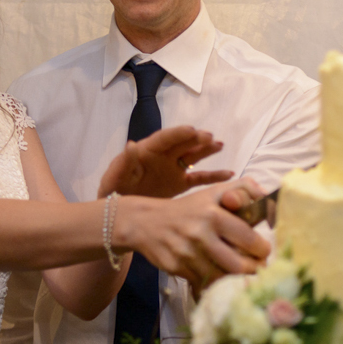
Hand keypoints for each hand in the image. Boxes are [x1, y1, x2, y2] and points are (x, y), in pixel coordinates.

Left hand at [97, 126, 231, 199]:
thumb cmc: (113, 191)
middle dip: (196, 139)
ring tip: (220, 144)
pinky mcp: (180, 184)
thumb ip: (123, 162)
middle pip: (182, 143)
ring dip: (206, 150)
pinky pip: (199, 178)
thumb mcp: (114, 178)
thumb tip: (131, 144)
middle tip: (210, 137)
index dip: (178, 134)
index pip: (164, 138)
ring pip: (193, 156)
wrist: (118, 213)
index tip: (192, 130)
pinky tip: (229, 175)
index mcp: (147, 151)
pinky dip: (213, 176)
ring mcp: (173, 169)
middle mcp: (163, 156)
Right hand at [113, 178, 270, 288]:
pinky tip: (219, 276)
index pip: (249, 239)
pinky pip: (203, 283)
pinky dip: (214, 282)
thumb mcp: (213, 192)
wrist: (146, 221)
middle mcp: (200, 235)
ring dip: (235, 279)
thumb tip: (266, 194)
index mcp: (213, 215)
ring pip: (221, 278)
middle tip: (257, 268)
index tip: (263, 251)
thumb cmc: (187, 208)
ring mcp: (186, 254)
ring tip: (241, 274)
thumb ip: (243, 188)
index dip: (262, 249)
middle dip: (253, 270)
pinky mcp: (176, 268)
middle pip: (238, 266)